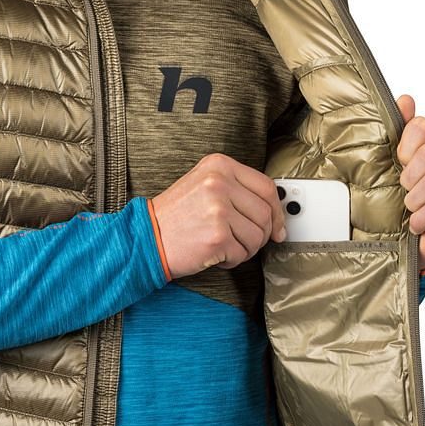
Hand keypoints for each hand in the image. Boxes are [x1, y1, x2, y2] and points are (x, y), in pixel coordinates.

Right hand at [150, 153, 286, 279]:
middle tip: (244, 241)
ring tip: (223, 245)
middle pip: (265, 214)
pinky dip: (231, 260)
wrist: (145, 237)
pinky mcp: (217, 236)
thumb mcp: (205, 185)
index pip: (266, 187)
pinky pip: (242, 254)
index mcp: (219, 165)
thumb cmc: (176, 216)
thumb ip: (239, 191)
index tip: (278, 226)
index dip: (277, 211)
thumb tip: (277, 214)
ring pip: (258, 237)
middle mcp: (219, 183)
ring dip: (245, 248)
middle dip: (261, 234)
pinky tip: (213, 253)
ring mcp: (218, 209)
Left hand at [395, 94, 424, 269]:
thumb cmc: (404, 199)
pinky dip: (419, 219)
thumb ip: (401, 130)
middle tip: (405, 190)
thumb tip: (406, 99)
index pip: (422, 127)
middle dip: (409, 176)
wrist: (414, 239)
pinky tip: (418, 224)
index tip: (400, 163)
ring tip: (412, 208)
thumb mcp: (395, 164)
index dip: (404, 147)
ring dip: (413, 200)